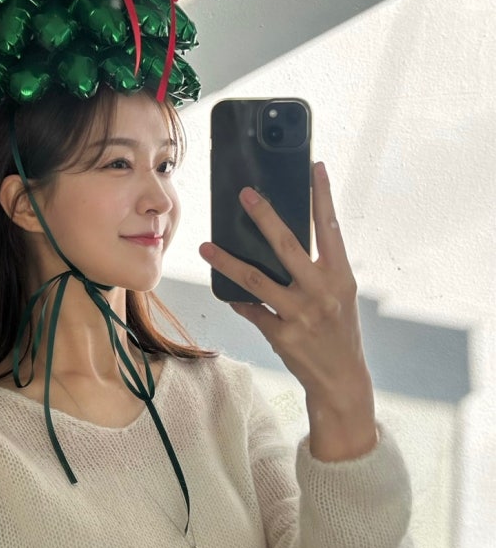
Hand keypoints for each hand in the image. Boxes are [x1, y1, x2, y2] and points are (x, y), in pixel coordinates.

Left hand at [199, 162, 376, 459]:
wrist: (342, 380)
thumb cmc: (338, 330)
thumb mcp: (338, 294)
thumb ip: (317, 268)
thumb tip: (281, 237)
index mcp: (340, 276)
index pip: (330, 228)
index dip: (323, 196)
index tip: (315, 167)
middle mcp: (322, 292)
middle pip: (287, 246)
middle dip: (264, 217)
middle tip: (244, 194)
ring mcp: (300, 315)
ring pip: (256, 280)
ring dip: (227, 262)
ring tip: (206, 247)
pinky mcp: (282, 335)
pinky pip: (250, 310)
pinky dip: (237, 300)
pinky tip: (224, 290)